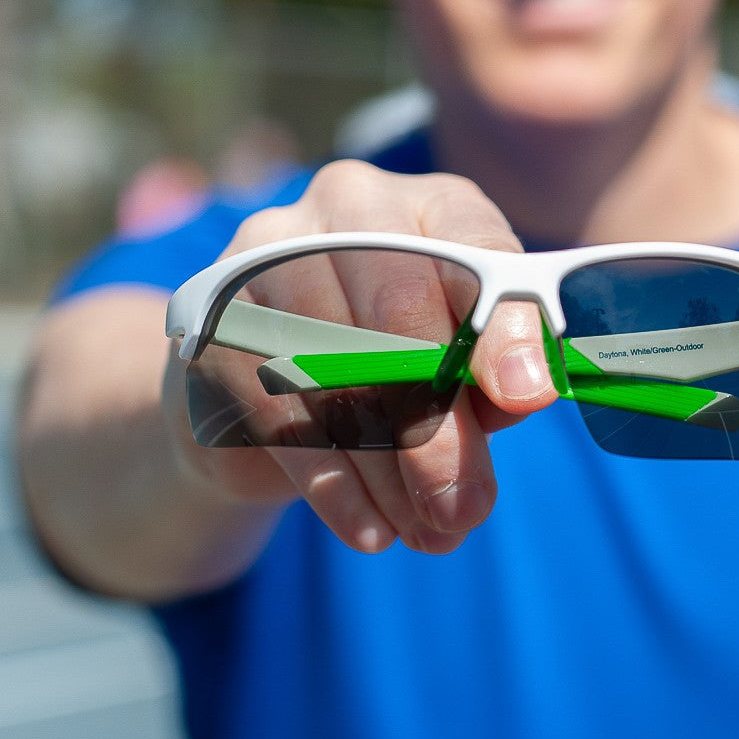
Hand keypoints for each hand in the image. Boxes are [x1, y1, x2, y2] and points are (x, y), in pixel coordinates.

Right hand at [161, 160, 557, 553]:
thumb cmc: (394, 366)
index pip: (474, 246)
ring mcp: (267, 253)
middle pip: (400, 310)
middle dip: (439, 425)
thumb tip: (524, 395)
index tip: (526, 398)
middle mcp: (346, 206)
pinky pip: (277, 410)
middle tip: (467, 510)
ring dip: (389, 470)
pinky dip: (333, 482)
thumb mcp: (458, 363)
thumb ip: (491, 374)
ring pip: (336, 368)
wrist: (262, 386)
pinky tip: (370, 528)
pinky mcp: (212, 320)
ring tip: (429, 533)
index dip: (505, 324)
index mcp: (427, 206)